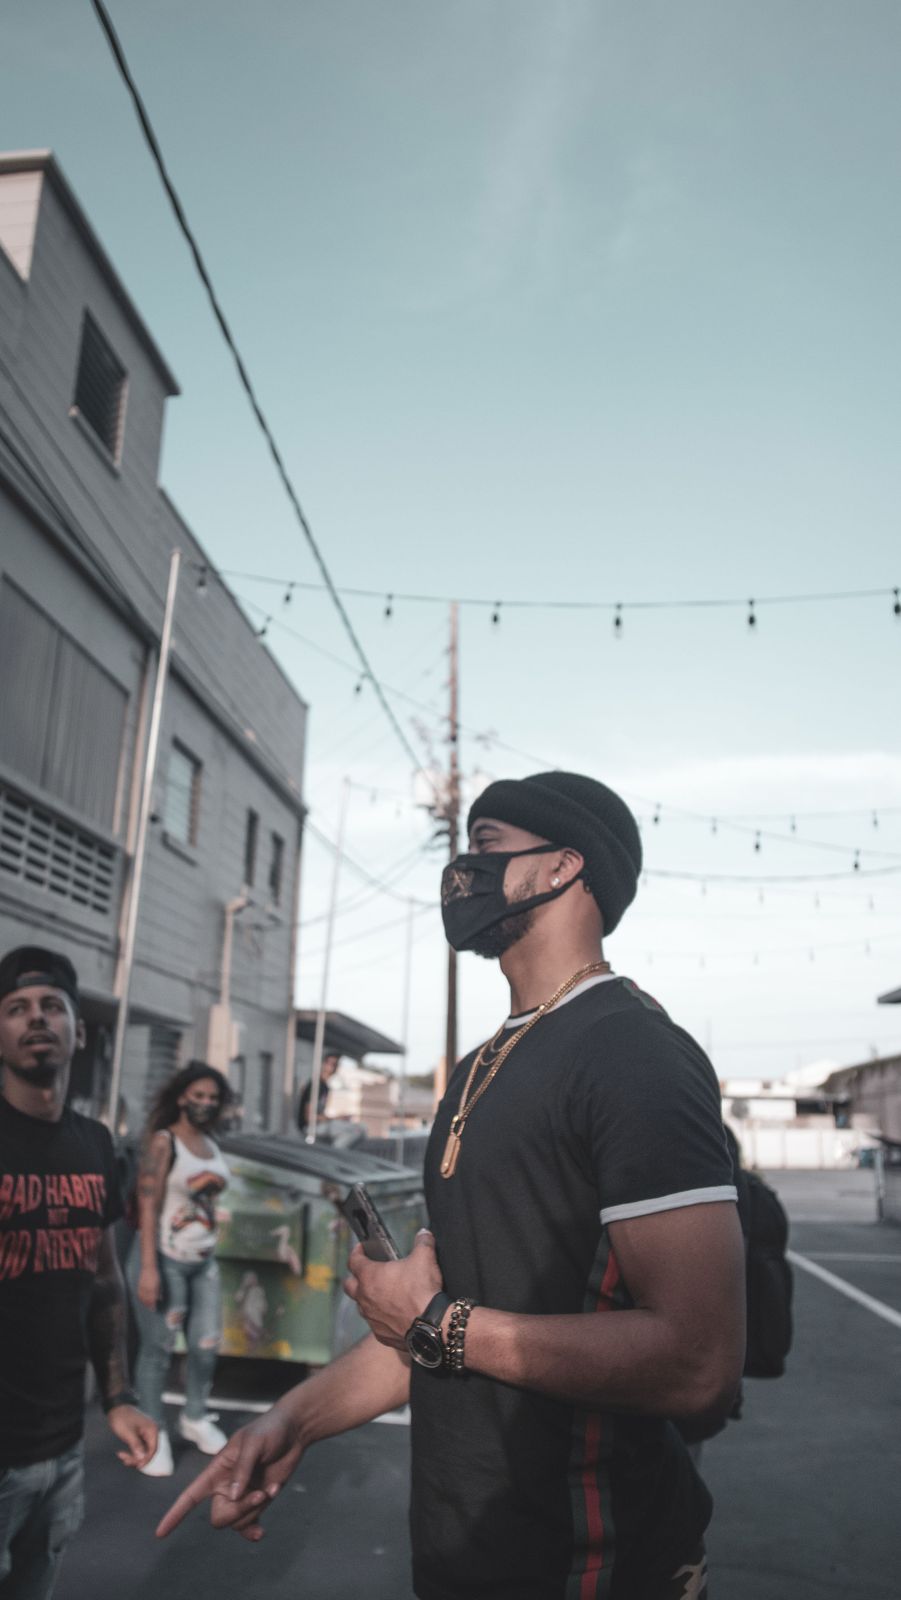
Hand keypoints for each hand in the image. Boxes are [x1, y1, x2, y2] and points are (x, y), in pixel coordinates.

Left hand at [107, 1405, 157, 1467]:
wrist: (116, 1407)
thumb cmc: (122, 1418)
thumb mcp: (128, 1433)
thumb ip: (136, 1446)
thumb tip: (142, 1458)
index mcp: (152, 1430)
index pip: (153, 1450)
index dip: (146, 1459)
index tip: (136, 1466)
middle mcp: (151, 1432)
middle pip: (148, 1452)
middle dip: (137, 1458)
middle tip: (124, 1460)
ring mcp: (145, 1433)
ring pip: (142, 1451)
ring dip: (133, 1456)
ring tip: (121, 1456)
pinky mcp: (139, 1435)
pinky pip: (138, 1447)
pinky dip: (131, 1452)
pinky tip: (122, 1454)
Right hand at [136, 1266, 159, 1308]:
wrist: (148, 1268)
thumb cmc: (155, 1275)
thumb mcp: (159, 1283)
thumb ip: (158, 1291)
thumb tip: (159, 1299)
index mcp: (152, 1288)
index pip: (152, 1299)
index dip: (152, 1305)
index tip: (154, 1309)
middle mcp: (146, 1289)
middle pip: (146, 1300)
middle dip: (148, 1305)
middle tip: (151, 1309)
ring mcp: (142, 1287)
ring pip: (142, 1298)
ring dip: (144, 1303)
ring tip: (146, 1306)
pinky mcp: (139, 1286)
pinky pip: (139, 1294)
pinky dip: (140, 1299)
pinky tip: (142, 1300)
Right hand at [156, 1407, 304, 1542]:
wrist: (293, 1432)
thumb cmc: (269, 1430)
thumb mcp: (253, 1443)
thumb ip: (242, 1468)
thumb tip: (232, 1497)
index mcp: (217, 1470)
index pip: (191, 1495)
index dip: (175, 1514)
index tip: (160, 1533)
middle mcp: (226, 1487)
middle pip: (219, 1516)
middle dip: (238, 1512)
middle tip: (259, 1495)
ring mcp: (242, 1496)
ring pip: (237, 1522)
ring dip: (255, 1510)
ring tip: (271, 1490)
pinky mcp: (258, 1501)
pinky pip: (248, 1525)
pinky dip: (254, 1529)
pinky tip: (261, 1532)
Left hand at [343, 1229, 442, 1346]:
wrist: (431, 1325)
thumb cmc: (422, 1290)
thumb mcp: (425, 1258)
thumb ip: (422, 1242)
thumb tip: (424, 1233)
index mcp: (369, 1276)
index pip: (353, 1260)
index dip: (356, 1252)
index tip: (361, 1249)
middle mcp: (364, 1298)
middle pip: (349, 1286)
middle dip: (355, 1277)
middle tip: (366, 1273)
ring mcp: (371, 1318)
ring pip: (361, 1306)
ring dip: (367, 1299)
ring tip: (381, 1294)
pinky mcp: (380, 1334)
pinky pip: (375, 1324)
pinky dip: (380, 1317)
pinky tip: (392, 1315)